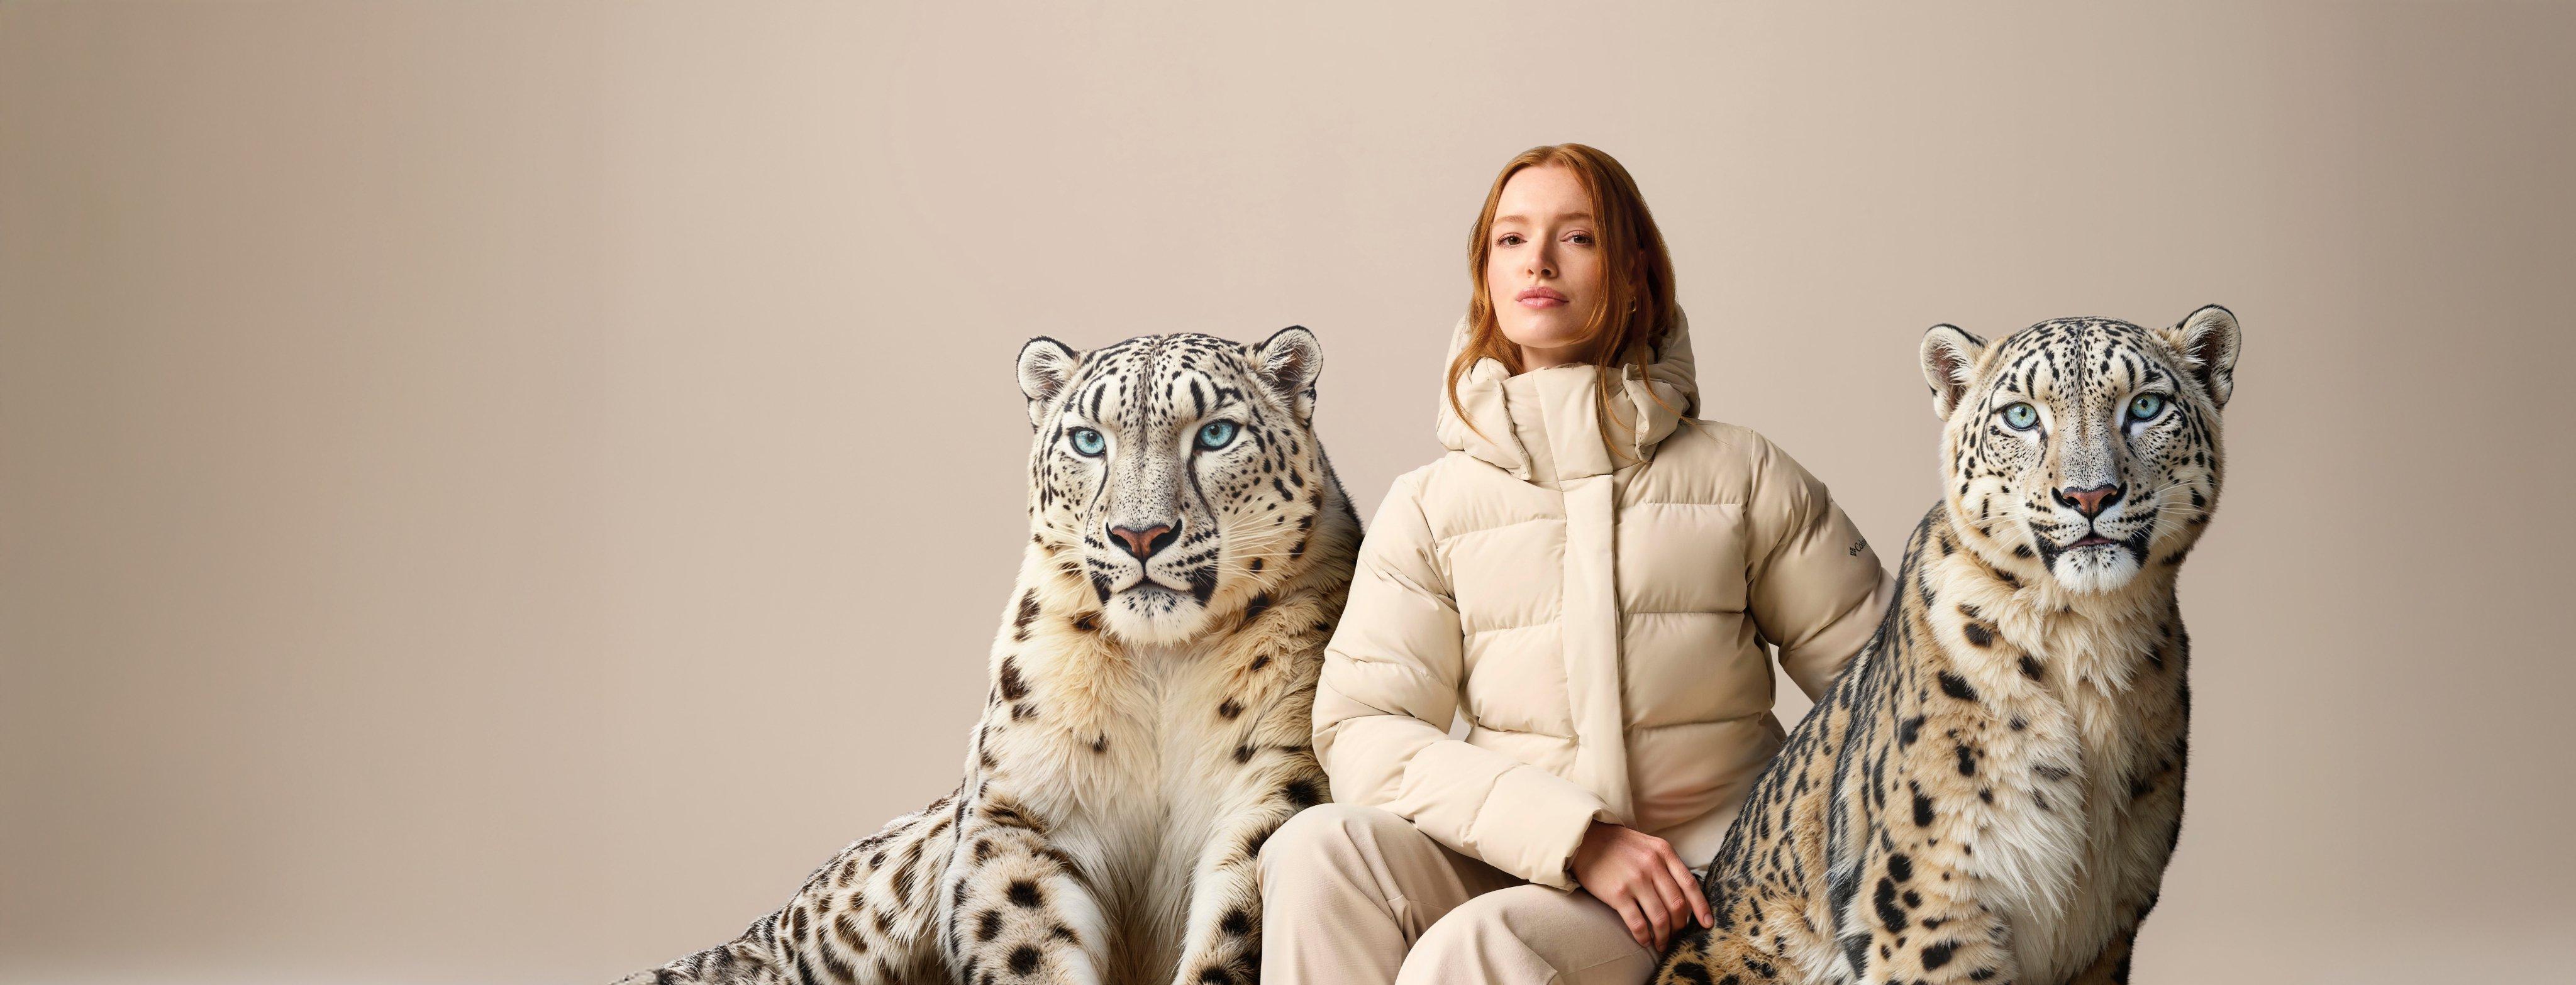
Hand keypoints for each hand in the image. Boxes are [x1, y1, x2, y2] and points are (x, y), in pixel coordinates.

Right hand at [1568, 820, 1712, 952]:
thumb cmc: (1619, 846)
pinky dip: (1644, 936)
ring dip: (1664, 936)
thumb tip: (1684, 896)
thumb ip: (1667, 864)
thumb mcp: (1648, 845)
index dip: (1701, 907)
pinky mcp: (1617, 894)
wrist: (1585, 840)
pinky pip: (1638, 923)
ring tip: (1661, 943)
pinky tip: (1644, 940)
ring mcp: (1634, 880)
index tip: (1706, 924)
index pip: (1690, 884)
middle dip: (1680, 926)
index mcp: (1663, 852)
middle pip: (1677, 905)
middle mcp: (1652, 865)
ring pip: (1660, 918)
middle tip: (1677, 935)